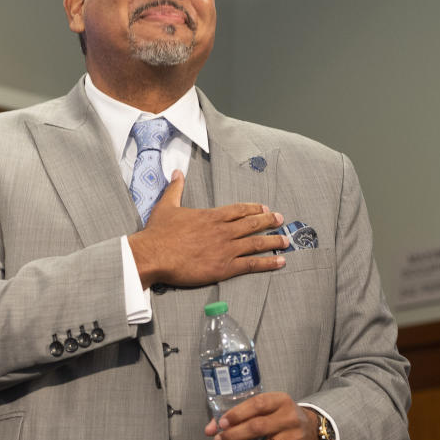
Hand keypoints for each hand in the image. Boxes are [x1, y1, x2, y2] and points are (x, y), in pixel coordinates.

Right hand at [128, 171, 288, 287]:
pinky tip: (279, 262)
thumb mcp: (166, 205)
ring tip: (285, 241)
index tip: (264, 208)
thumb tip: (176, 173)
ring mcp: (225, 249)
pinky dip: (268, 263)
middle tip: (280, 220)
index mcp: (211, 216)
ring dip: (273, 241)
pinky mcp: (224, 267)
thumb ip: (175, 189)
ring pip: (256, 243)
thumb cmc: (159, 233)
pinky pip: (251, 264)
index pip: (239, 210)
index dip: (253, 208)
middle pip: (252, 224)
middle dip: (269, 221)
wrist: (154, 255)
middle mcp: (222, 231)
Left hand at [205, 392, 320, 439]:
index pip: (257, 405)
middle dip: (233, 436)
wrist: (314, 431)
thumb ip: (238, 414)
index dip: (237, 414)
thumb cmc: (281, 417)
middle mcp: (290, 420)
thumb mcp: (267, 408)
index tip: (221, 423)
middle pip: (258, 428)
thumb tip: (210, 428)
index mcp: (281, 401)